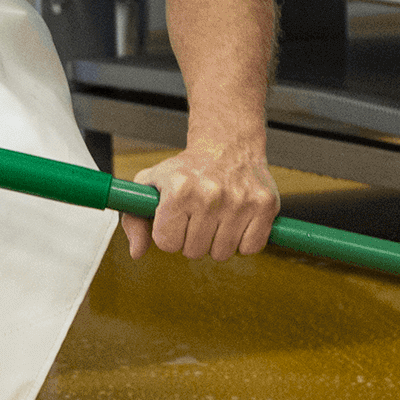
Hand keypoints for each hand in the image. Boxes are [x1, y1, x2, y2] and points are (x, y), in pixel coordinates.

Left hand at [122, 137, 277, 262]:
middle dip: (192, 238)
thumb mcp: (150, 184)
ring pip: (221, 254)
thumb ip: (134, 219)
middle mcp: (210, 195)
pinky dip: (243, 241)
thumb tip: (137, 252)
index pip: (167, 243)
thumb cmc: (186, 169)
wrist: (227, 146)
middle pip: (193, 252)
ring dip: (217, 241)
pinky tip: (236, 220)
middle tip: (197, 215)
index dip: (169, 233)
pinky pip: (250, 248)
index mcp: (179, 189)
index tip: (175, 217)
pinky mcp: (265, 206)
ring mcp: (240, 201)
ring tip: (216, 216)